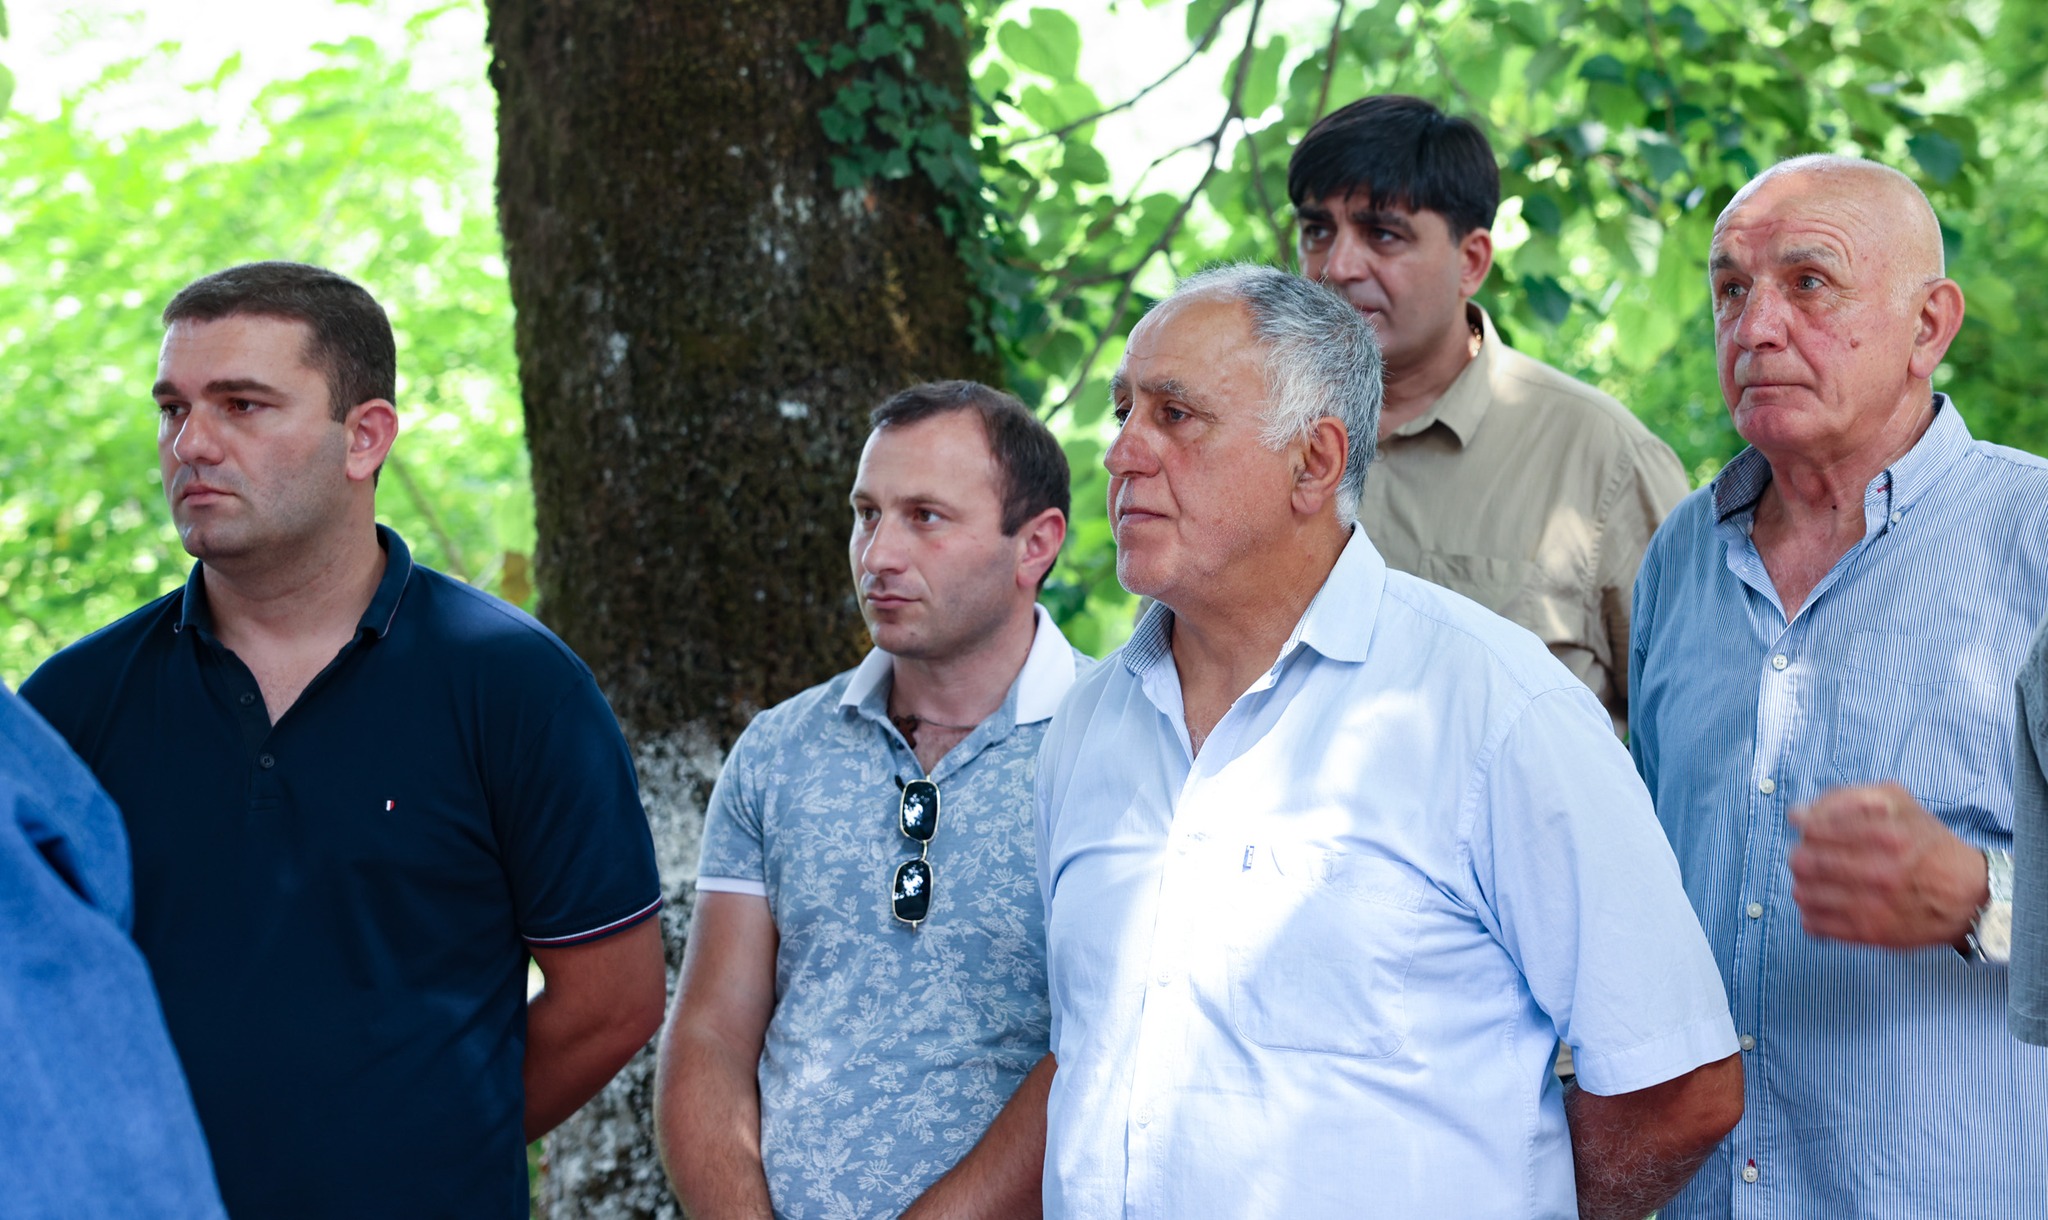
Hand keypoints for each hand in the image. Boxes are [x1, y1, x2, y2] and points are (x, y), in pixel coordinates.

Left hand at [1788, 782, 1986, 947]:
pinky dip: (1810, 912)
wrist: (1969, 896)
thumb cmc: (1928, 845)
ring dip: (1804, 883)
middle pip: (1803, 862)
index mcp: (1887, 835)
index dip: (1807, 828)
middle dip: (1802, 855)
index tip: (1813, 831)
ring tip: (1819, 880)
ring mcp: (1873, 907)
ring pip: (1803, 893)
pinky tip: (1825, 903)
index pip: (1813, 829)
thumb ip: (1845, 798)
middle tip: (1812, 855)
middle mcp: (1880, 872)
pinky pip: (1814, 924)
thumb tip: (1798, 813)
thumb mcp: (1898, 803)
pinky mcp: (1869, 934)